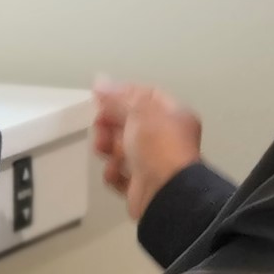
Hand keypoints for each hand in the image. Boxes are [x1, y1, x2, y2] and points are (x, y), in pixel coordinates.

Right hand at [90, 79, 202, 220]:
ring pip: (121, 149)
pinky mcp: (141, 185)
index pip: (145, 97)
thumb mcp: (139, 110)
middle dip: (110, 124)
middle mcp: (166, 139)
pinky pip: (119, 173)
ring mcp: (154, 163)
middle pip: (130, 123)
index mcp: (173, 116)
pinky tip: (116, 171)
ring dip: (109, 148)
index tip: (101, 98)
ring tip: (105, 149)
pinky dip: (114, 173)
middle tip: (101, 125)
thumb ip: (118, 95)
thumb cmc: (159, 147)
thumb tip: (100, 81)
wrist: (165, 193)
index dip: (121, 95)